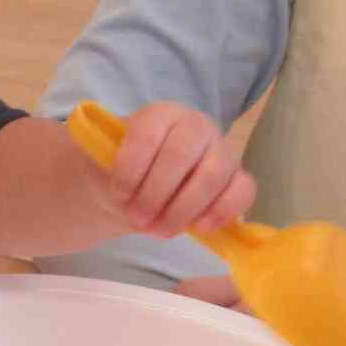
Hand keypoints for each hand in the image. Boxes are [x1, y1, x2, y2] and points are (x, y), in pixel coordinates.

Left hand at [93, 104, 253, 239]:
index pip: (147, 135)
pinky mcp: (237, 178)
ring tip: (159, 229)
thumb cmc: (121, 171)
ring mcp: (221, 150)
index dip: (130, 170)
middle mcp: (196, 126)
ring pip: (213, 175)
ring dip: (183, 210)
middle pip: (180, 156)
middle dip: (154, 194)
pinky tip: (199, 228)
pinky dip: (222, 211)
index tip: (118, 194)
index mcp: (160, 115)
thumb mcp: (102, 165)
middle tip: (136, 219)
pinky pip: (243, 191)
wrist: (141, 188)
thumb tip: (119, 192)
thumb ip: (105, 169)